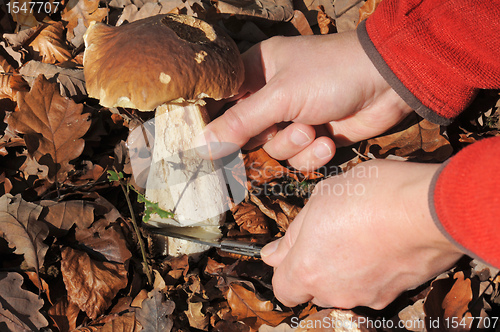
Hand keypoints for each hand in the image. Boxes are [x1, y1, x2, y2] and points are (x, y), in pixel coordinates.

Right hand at [198, 31, 411, 169]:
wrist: (388, 83)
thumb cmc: (330, 74)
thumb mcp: (280, 97)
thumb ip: (240, 123)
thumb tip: (201, 146)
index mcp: (256, 72)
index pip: (222, 102)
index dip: (214, 125)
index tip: (205, 147)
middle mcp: (271, 95)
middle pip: (245, 133)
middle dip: (264, 137)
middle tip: (277, 131)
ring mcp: (293, 117)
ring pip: (274, 150)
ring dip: (294, 145)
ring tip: (313, 129)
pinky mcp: (314, 136)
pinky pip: (299, 158)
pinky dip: (313, 154)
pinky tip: (328, 140)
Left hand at [261, 160, 462, 308]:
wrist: (428, 208)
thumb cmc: (371, 195)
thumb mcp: (320, 199)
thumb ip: (292, 235)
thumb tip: (272, 254)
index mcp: (307, 269)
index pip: (283, 288)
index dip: (286, 269)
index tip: (294, 251)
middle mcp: (334, 291)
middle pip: (315, 287)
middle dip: (318, 265)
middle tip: (331, 232)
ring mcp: (367, 296)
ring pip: (345, 287)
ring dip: (346, 267)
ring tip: (360, 233)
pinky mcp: (395, 294)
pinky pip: (374, 285)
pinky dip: (373, 270)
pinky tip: (382, 243)